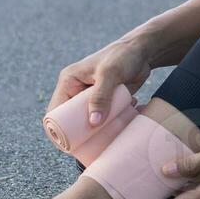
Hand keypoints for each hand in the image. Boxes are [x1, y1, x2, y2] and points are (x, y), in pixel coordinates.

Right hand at [46, 34, 155, 165]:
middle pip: (71, 119)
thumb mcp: (110, 74)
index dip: (58, 128)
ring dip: (95, 131)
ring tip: (103, 140)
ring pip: (87, 120)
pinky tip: (115, 130)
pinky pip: (101, 118)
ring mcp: (91, 97)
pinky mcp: (105, 101)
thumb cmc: (123, 56)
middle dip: (78, 133)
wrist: (143, 51)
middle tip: (89, 146)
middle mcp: (76, 90)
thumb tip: (93, 123)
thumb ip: (101, 96)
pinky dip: (107, 125)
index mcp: (69, 81)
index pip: (56, 109)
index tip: (68, 145)